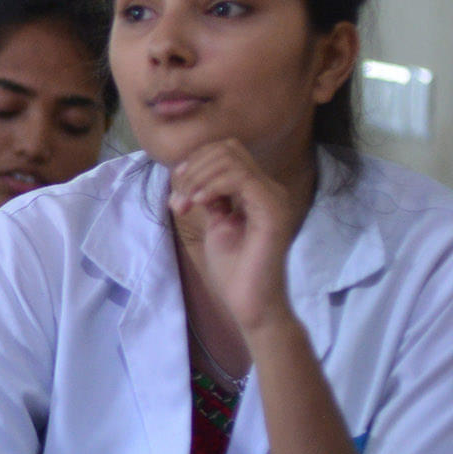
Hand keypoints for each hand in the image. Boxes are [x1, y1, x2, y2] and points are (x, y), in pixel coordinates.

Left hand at [167, 138, 305, 334]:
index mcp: (258, 192)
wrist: (250, 304)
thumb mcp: (217, 224)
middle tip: (178, 198)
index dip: (197, 161)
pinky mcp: (273, 212)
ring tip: (184, 204)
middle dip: (194, 168)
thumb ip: (211, 198)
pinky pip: (241, 179)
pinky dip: (213, 185)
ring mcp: (274, 199)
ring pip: (231, 160)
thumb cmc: (234, 271)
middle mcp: (270, 190)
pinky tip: (198, 202)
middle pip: (228, 149)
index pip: (228, 152)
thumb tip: (195, 177)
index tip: (177, 186)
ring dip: (198, 178)